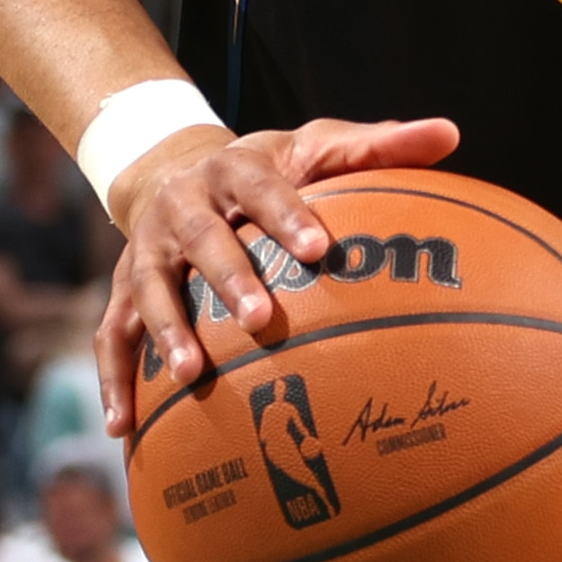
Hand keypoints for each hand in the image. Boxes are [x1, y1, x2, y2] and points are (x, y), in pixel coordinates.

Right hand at [93, 116, 459, 428]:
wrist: (173, 168)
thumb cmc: (269, 170)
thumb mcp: (316, 145)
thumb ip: (379, 145)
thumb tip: (449, 134)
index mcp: (234, 168)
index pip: (262, 186)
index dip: (287, 215)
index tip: (318, 248)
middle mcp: (183, 205)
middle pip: (202, 239)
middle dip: (228, 277)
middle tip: (259, 319)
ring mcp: (146, 249)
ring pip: (148, 288)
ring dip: (166, 331)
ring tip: (191, 375)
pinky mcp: (120, 288)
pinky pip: (112, 335)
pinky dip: (115, 379)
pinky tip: (125, 427)